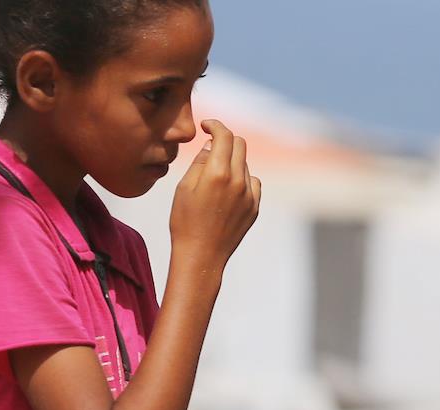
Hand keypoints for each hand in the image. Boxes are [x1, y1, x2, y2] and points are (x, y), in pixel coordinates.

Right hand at [169, 120, 260, 270]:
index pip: (224, 135)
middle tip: (211, 144)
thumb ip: (200, 162)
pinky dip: (242, 178)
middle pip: (239, 144)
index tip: (206, 126)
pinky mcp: (254, 207)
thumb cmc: (185, 221)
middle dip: (225, 139)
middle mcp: (238, 181)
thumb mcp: (184, 187)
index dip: (215, 125)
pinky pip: (253, 182)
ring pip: (245, 163)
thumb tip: (210, 145)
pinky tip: (228, 189)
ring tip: (215, 174)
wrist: (201, 255)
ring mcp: (249, 196)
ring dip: (232, 160)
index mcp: (217, 173)